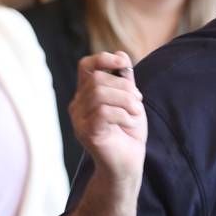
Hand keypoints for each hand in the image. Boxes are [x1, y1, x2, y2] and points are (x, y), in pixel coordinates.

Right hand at [69, 51, 146, 185]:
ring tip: (135, 113)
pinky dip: (123, 115)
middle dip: (125, 88)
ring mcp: (79, 119)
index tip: (124, 64)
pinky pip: (103, 112)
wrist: (128, 162)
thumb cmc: (128, 132)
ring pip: (100, 94)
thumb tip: (121, 53)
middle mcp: (78, 104)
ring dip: (126, 101)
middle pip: (99, 79)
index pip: (86, 66)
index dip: (103, 58)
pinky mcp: (86, 132)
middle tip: (138, 102)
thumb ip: (125, 80)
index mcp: (87, 94)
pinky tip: (129, 124)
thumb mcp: (130, 101)